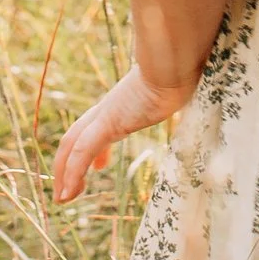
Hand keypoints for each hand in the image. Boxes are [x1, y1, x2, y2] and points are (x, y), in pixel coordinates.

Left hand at [52, 64, 187, 204]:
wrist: (178, 60)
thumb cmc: (183, 73)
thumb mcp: (177, 92)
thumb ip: (177, 97)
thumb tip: (195, 90)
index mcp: (122, 104)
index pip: (97, 126)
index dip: (93, 148)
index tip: (100, 166)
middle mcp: (109, 109)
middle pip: (75, 137)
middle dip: (66, 164)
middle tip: (66, 190)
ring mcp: (106, 115)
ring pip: (72, 146)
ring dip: (63, 173)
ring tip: (62, 199)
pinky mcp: (109, 122)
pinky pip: (83, 152)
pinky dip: (72, 173)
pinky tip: (69, 193)